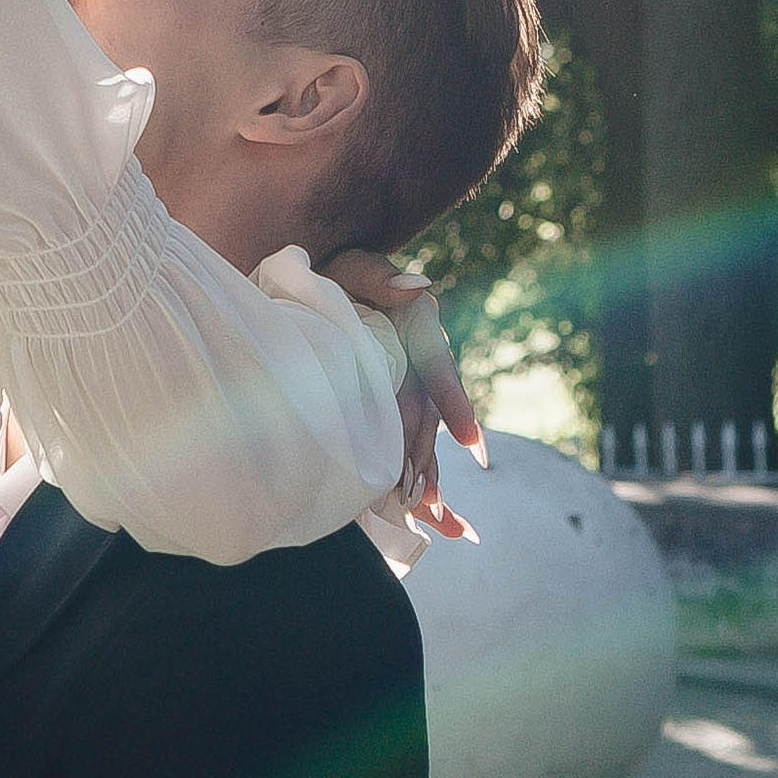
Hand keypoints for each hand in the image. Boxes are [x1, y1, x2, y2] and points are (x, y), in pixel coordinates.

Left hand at [321, 253, 483, 532]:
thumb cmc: (327, 271)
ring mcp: (404, 380)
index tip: (473, 442)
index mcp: (416, 324)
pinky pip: (404, 437)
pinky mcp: (386, 400)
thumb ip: (378, 276)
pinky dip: (412, 469)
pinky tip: (427, 510)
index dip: (455, 404)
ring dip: (424, 469)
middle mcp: (417, 356)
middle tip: (425, 495)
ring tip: (428, 510)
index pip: (438, 367)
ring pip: (419, 431)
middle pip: (428, 411)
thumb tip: (419, 288)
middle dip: (428, 454)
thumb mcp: (350, 267)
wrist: (304, 283)